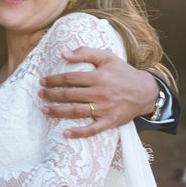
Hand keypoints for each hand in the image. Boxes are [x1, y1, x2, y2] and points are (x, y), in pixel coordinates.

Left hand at [39, 47, 158, 137]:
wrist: (145, 91)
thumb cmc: (124, 73)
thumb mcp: (107, 57)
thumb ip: (85, 53)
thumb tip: (63, 54)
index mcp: (99, 77)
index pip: (70, 78)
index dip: (54, 79)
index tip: (42, 81)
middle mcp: (101, 93)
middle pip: (70, 95)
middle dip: (52, 94)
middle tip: (40, 94)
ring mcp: (105, 109)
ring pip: (76, 112)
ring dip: (58, 111)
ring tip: (45, 109)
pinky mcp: (110, 122)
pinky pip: (92, 130)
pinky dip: (78, 133)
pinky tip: (65, 133)